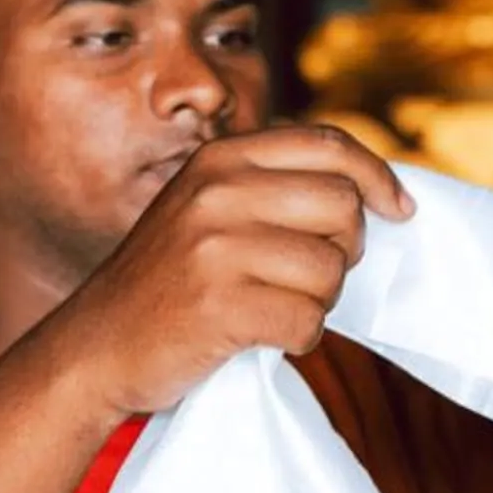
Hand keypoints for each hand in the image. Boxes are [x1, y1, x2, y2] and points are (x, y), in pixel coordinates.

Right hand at [62, 125, 412, 415]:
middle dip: (343, 252)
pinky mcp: (219, 306)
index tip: (399, 210)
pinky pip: (307, 323)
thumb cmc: (167, 283)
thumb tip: (371, 191)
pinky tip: (261, 338)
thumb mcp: (205, 208)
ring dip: (317, 303)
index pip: (329, 146)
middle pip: (344, 208)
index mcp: (220, 159)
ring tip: (272, 308)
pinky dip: (297, 340)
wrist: (93, 347)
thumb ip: (270, 187)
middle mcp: (217, 192)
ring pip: (330, 271)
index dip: (378, 177)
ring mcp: (215, 248)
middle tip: (307, 278)